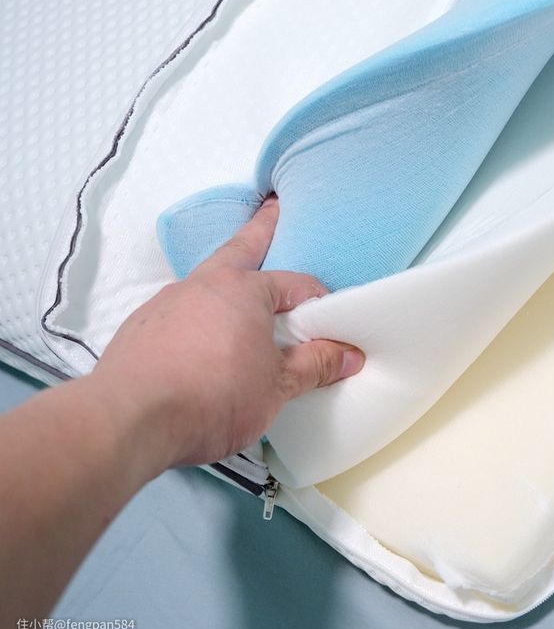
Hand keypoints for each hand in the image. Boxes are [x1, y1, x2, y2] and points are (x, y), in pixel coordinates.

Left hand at [91, 195, 363, 467]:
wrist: (129, 421)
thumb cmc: (212, 397)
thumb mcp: (277, 387)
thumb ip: (313, 365)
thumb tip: (347, 354)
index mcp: (243, 289)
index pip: (296, 286)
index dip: (320, 304)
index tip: (334, 327)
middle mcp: (203, 285)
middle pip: (241, 249)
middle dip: (262, 229)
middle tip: (273, 208)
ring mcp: (166, 303)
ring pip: (207, 282)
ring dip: (226, 281)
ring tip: (240, 293)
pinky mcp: (141, 328)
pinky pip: (181, 312)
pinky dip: (198, 316)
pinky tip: (203, 340)